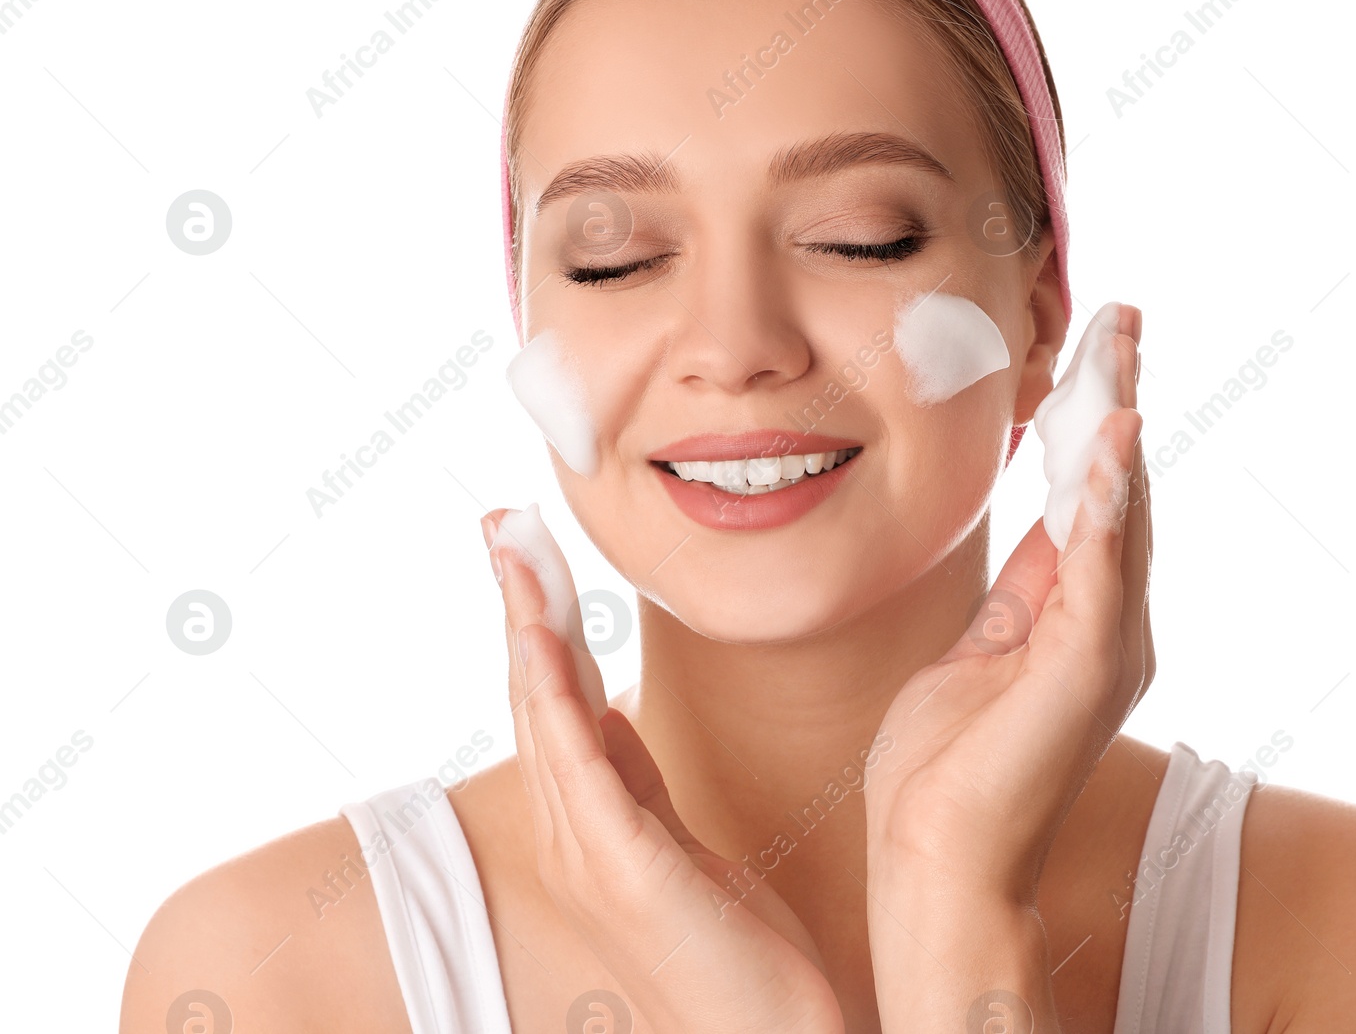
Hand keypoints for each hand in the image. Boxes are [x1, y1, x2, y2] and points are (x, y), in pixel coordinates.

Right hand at [482, 508, 844, 1033]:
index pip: (553, 700)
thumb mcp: (683, 846)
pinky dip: (555, 700)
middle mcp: (574, 832)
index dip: (534, 622)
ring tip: (512, 553)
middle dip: (518, 606)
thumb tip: (607, 713)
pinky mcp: (627, 872)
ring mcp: (592, 854)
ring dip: (526, 629)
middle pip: (535, 695)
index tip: (525, 552)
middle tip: (500, 525)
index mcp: (591, 821)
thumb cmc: (733, 953)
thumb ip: (636, 781)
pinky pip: (579, 769)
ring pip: (545, 717)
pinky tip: (541, 645)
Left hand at [863, 304, 1149, 1026]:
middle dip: (1118, 399)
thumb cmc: (946, 767)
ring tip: (1120, 349)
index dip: (1096, 420)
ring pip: (1124, 516)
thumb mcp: (979, 651)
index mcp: (1082, 620)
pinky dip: (1110, 506)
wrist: (934, 859)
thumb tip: (1051, 526)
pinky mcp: (1083, 672)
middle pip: (1123, 491)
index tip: (1096, 348)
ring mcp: (1105, 650)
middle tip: (1121, 317)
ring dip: (1120, 428)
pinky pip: (1101, 572)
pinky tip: (1109, 443)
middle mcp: (1112, 628)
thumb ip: (1024, 591)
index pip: (1096, 498)